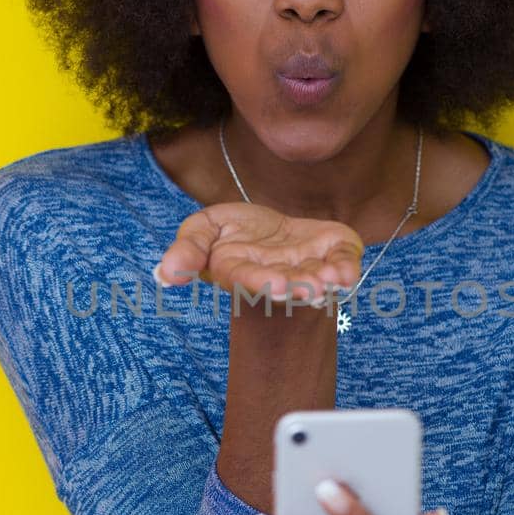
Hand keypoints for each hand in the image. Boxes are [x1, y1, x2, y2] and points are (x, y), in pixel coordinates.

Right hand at [154, 202, 363, 307]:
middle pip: (288, 284)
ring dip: (326, 281)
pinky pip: (343, 261)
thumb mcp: (202, 228)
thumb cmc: (231, 232)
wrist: (267, 226)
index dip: (262, 284)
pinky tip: (347, 272)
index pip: (248, 280)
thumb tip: (166, 274)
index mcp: (241, 272)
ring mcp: (307, 266)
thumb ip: (187, 249)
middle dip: (300, 287)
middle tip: (311, 288)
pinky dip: (346, 267)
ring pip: (318, 279)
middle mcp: (277, 275)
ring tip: (332, 280)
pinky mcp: (332, 252)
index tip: (277, 286)